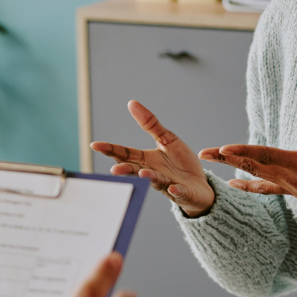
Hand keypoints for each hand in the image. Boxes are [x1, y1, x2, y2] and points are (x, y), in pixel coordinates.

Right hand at [89, 100, 215, 216]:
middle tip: (114, 169)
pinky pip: (178, 192)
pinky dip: (175, 191)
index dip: (111, 149)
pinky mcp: (183, 192)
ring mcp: (167, 184)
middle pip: (136, 170)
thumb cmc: (180, 163)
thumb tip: (132, 103)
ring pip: (156, 181)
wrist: (200, 185)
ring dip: (149, 177)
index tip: (95, 145)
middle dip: (125, 170)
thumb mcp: (167, 139)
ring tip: (143, 174)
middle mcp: (153, 173)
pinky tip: (172, 188)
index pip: (125, 153)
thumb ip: (150, 124)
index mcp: (147, 159)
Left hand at [199, 91, 296, 249]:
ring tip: (211, 158)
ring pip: (254, 173)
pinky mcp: (292, 192)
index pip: (265, 155)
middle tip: (203, 153)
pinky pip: (264, 187)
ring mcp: (287, 186)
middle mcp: (287, 176)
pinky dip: (248, 184)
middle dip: (226, 157)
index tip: (223, 149)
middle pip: (251, 164)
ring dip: (231, 165)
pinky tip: (233, 184)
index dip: (243, 152)